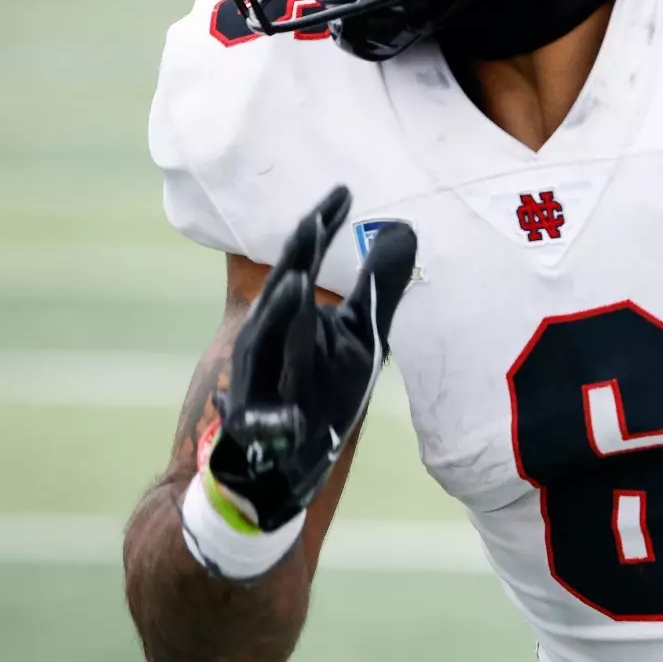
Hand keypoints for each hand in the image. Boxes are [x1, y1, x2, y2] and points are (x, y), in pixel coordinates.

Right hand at [207, 186, 414, 531]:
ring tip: (297, 285)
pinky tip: (290, 420)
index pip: (305, 262)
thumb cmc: (319, 392)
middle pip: (282, 295)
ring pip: (264, 348)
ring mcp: (258, 388)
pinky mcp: (257, 435)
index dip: (321, 228)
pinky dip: (273, 422)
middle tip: (315, 220)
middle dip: (297, 259)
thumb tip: (406, 228)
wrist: (274, 471)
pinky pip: (263, 427)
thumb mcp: (359, 338)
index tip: (345, 190)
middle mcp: (270, 344)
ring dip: (279, 318)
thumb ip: (377, 286)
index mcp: (293, 317)